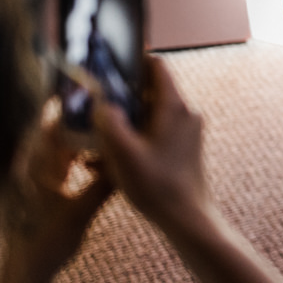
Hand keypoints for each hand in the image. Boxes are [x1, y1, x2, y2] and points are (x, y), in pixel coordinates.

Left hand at [0, 108, 117, 282]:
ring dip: (80, 135)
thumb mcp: (79, 216)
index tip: (90, 91)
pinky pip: (61, 161)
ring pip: (59, 146)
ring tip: (106, 124)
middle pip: (55, 131)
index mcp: (35, 170)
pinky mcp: (42, 188)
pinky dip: (77, 153)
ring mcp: (35, 178)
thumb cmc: (46, 244)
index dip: (68, 107)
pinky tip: (97, 154)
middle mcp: (31, 168)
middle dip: (79, 117)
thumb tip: (127, 164)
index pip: (50, 127)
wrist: (27, 271)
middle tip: (105, 104)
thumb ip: (101, 188)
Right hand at [92, 56, 214, 236]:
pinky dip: (135, 139)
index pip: (156, 66)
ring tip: (98, 142)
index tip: (107, 69)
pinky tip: (111, 161)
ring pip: (149, 115)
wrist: (188, 219)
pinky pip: (155, 133)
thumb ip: (109, 121)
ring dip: (124, 124)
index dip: (131, 62)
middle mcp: (186, 113)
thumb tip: (102, 102)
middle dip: (121, 99)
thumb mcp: (123, 153)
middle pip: (149, 91)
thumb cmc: (158, 187)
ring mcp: (187, 131)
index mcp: (174, 107)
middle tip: (95, 110)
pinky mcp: (184, 148)